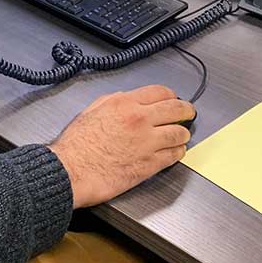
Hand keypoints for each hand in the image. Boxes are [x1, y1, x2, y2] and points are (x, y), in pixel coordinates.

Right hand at [48, 85, 194, 207]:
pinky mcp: (150, 164)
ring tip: (182, 135)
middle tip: (189, 113)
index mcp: (124, 103)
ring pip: (179, 133)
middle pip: (176, 109)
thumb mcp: (92, 110)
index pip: (160, 92)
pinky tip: (176, 151)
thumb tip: (127, 100)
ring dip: (183, 133)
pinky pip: (173, 155)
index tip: (173, 99)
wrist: (72, 170)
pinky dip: (178, 152)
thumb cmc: (77, 144)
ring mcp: (147, 142)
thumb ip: (114, 101)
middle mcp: (140, 119)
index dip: (170, 95)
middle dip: (186, 110)